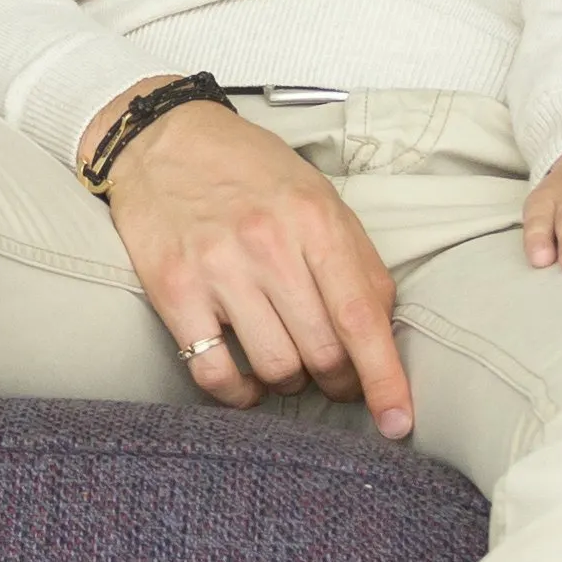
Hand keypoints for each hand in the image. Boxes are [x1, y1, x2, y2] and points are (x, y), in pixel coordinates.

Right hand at [100, 97, 413, 440]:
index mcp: (315, 221)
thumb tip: (383, 333)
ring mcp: (218, 269)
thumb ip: (356, 262)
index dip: (384, 379)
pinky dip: (239, 395)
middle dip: (338, 381)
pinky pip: (213, 373)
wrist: (164, 138)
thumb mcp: (319, 198)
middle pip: (322, 352)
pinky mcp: (173, 290)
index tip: (397, 423)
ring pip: (275, 368)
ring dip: (291, 384)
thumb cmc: (251, 172)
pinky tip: (247, 384)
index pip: (361, 319)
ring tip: (288, 366)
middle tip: (335, 377)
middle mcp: (269, 245)